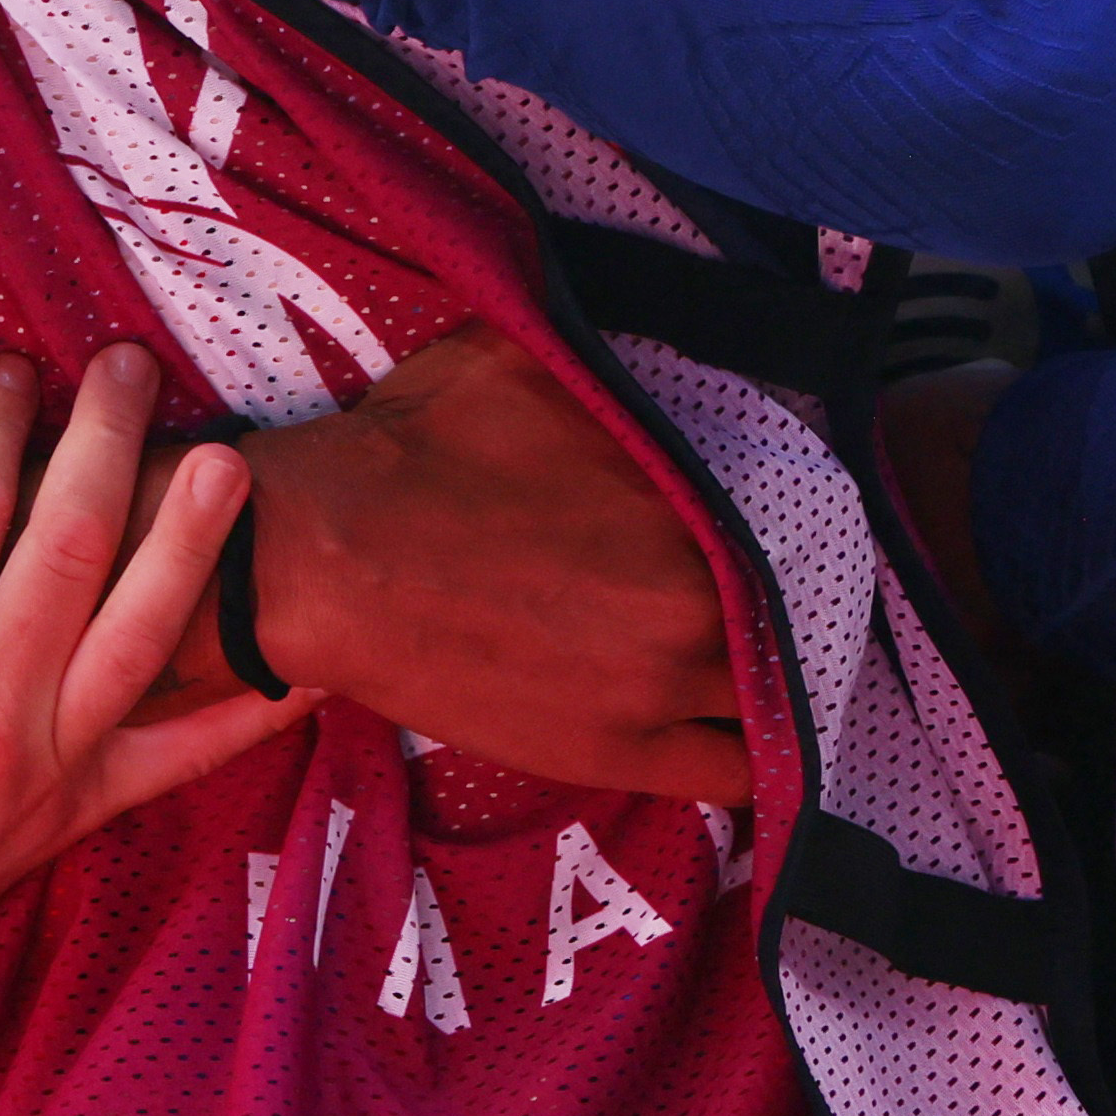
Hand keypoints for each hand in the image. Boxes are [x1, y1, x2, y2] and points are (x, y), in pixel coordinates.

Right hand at [0, 346, 308, 1018]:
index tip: (11, 369)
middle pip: (71, 547)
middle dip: (106, 443)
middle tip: (130, 367)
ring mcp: (45, 767)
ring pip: (143, 635)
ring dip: (192, 543)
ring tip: (227, 464)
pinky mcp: (79, 810)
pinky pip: (184, 759)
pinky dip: (254, 716)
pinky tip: (310, 662)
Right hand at [227, 324, 748, 804]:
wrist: (326, 559)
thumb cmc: (418, 450)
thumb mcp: (535, 363)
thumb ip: (620, 369)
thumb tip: (667, 341)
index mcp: (688, 509)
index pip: (787, 529)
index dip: (788, 530)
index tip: (777, 526)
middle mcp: (694, 609)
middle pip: (789, 617)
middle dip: (784, 603)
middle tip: (769, 592)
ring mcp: (656, 694)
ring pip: (772, 702)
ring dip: (774, 680)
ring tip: (759, 662)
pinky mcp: (611, 756)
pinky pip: (730, 774)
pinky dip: (754, 758)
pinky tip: (749, 732)